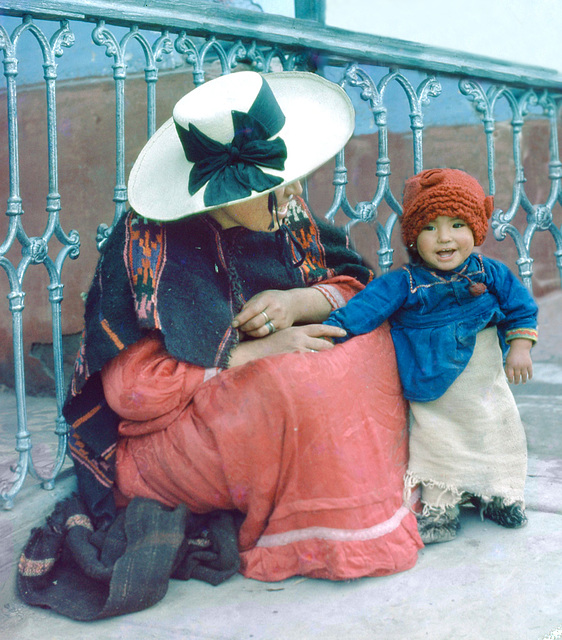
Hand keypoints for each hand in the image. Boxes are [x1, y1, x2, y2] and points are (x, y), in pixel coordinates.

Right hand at [227, 324, 346, 367]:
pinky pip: (311, 366)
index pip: (320, 328)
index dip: (334, 329)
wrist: (252, 353)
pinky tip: (318, 375)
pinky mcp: (295, 361)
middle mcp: (299, 338)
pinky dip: (316, 370)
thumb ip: (298, 338)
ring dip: (325, 362)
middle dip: (332, 351)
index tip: (344, 332)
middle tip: (339, 357)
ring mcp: (297, 350)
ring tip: (331, 369)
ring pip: (320, 356)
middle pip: (325, 344)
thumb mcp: (284, 336)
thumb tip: (312, 344)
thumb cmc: (267, 346)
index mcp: (297, 330)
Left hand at [232, 288, 332, 337]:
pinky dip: (257, 335)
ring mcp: (280, 320)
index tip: (233, 324)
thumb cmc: (272, 299)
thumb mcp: (261, 297)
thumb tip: (236, 320)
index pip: (252, 310)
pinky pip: (267, 334)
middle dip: (244, 327)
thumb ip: (249, 306)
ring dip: (250, 333)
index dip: (241, 318)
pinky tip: (253, 332)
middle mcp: (275, 309)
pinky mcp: (283, 328)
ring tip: (245, 330)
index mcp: (267, 299)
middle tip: (239, 328)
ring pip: (261, 331)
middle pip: (256, 323)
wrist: (293, 304)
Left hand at [505, 338, 532, 383]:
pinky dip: (530, 376)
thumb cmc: (512, 356)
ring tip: (523, 382)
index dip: (510, 380)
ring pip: (524, 375)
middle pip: (517, 376)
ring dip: (524, 380)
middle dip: (516, 381)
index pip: (510, 375)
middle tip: (516, 383)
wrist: (520, 348)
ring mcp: (523, 365)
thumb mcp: (507, 361)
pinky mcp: (529, 364)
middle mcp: (517, 365)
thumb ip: (507, 369)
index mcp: (510, 364)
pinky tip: (529, 378)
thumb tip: (508, 377)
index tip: (511, 382)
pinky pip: (530, 372)